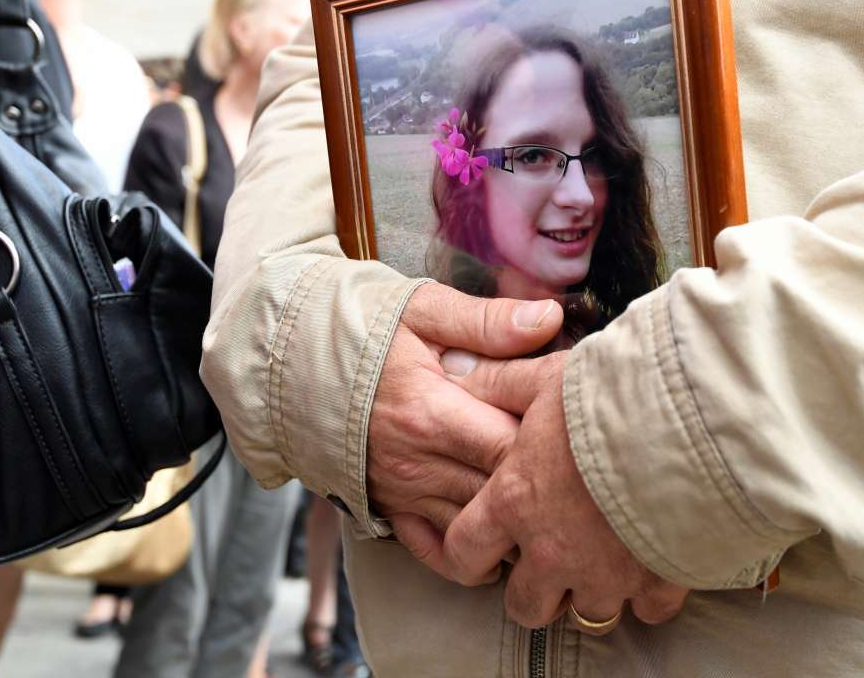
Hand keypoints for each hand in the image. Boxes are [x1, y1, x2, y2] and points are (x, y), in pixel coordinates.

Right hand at [367, 283, 561, 580]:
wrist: (283, 359)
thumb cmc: (358, 329)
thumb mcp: (421, 310)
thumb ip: (488, 322)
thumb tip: (550, 319)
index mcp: (430, 411)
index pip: (512, 445)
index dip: (550, 442)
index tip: (576, 426)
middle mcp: (416, 462)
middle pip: (502, 494)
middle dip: (543, 486)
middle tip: (580, 472)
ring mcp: (401, 491)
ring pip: (477, 528)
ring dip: (515, 522)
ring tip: (553, 506)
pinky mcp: (388, 507)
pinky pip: (437, 550)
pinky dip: (472, 552)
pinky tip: (501, 538)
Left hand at [395, 349, 688, 633]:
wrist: (691, 421)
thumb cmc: (612, 396)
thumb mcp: (548, 378)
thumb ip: (504, 384)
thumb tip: (462, 377)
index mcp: (516, 502)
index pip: (464, 552)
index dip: (466, 557)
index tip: (481, 553)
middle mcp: (554, 551)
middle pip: (525, 605)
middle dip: (535, 590)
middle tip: (553, 559)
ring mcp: (607, 575)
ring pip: (588, 614)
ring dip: (593, 592)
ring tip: (607, 559)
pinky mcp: (658, 581)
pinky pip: (649, 612)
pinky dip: (650, 596)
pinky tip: (655, 566)